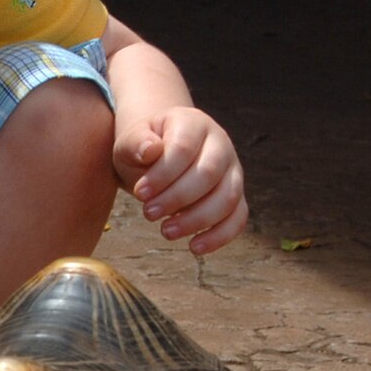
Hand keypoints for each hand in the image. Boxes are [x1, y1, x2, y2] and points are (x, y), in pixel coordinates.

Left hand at [114, 107, 247, 255]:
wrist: (159, 154)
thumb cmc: (144, 149)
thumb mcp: (131, 141)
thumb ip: (136, 143)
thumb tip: (150, 150)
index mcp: (193, 123)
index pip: (184, 148)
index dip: (163, 174)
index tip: (139, 193)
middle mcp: (220, 144)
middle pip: (209, 172)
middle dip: (177, 198)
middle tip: (149, 213)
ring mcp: (232, 170)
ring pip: (228, 197)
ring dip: (197, 219)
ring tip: (166, 231)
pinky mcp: (236, 196)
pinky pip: (238, 217)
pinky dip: (220, 236)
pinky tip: (194, 247)